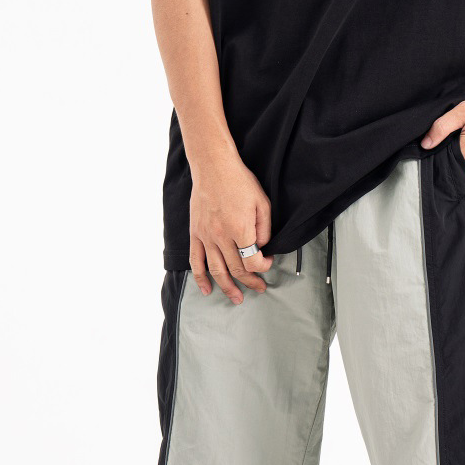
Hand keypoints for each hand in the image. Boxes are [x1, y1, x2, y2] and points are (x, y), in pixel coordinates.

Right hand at [188, 151, 272, 303]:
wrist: (213, 166)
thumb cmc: (240, 182)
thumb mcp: (262, 203)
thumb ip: (264, 229)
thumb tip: (262, 248)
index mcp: (240, 229)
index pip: (252, 261)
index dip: (263, 266)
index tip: (268, 262)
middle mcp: (221, 236)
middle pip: (236, 269)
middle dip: (250, 281)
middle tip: (259, 288)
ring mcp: (206, 236)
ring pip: (216, 270)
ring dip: (227, 287)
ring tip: (237, 299)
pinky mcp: (195, 233)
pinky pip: (195, 260)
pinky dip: (200, 278)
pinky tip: (206, 290)